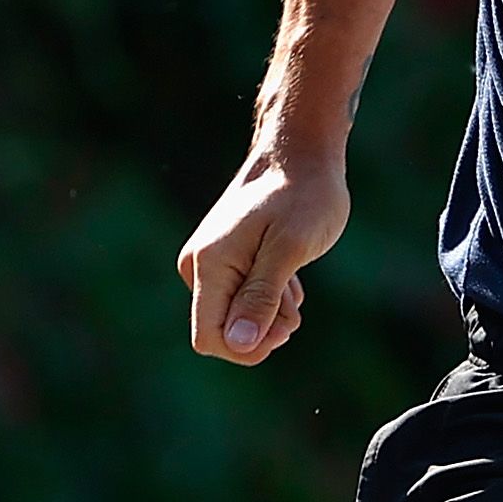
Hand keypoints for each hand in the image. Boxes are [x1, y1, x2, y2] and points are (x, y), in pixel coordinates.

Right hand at [179, 147, 350, 363]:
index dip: (246, 348)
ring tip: (291, 276)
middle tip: (293, 299)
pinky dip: (270, 295)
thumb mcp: (290, 249)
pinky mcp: (225, 260)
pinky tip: (287, 269)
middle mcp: (199, 265)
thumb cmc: (303, 196)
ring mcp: (210, 262)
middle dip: (263, 328)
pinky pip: (243, 299)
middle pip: (223, 331)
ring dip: (271, 310)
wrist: (301, 152)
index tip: (283, 329)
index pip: (209, 338)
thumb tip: (238, 344)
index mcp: (208, 264)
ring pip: (237, 317)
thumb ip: (261, 297)